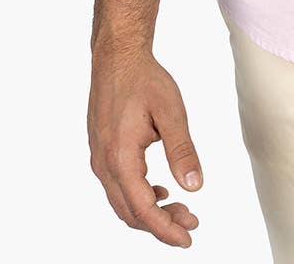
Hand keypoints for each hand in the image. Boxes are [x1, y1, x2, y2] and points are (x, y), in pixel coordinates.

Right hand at [88, 44, 202, 247]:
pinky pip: (117, 187)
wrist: (117, 56)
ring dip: (150, 212)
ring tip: (180, 209)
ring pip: (122, 202)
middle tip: (191, 222)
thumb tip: (195, 186)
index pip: (143, 209)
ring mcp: (99, 158)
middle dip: (161, 224)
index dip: (165, 229)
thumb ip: (182, 151)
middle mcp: (104, 163)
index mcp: (120, 157)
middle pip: (130, 212)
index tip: (188, 238)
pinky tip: (160, 191)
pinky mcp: (101, 151)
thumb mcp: (171, 112)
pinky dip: (139, 197)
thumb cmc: (144, 79)